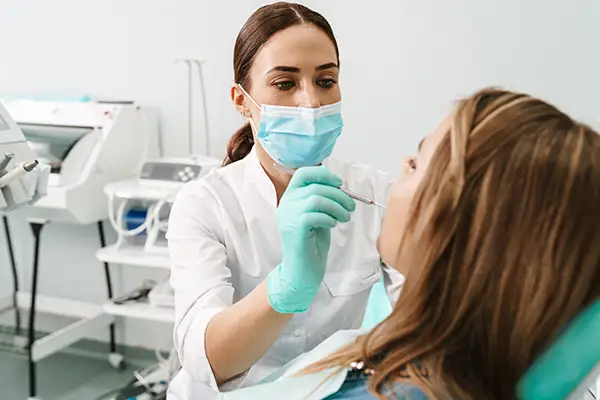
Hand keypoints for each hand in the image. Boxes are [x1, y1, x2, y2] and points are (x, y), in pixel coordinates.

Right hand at [267, 166, 355, 312]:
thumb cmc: (311, 244)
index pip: (303, 174)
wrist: (301, 271)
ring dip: (337, 206)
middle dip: (339, 195)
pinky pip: (315, 214)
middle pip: (315, 187)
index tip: (339, 184)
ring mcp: (288, 216)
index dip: (323, 175)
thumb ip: (323, 201)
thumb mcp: (318, 217)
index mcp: (290, 198)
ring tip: (345, 217)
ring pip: (316, 199)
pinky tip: (333, 225)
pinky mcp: (294, 229)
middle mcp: (286, 204)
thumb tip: (340, 188)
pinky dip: (329, 218)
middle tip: (351, 206)